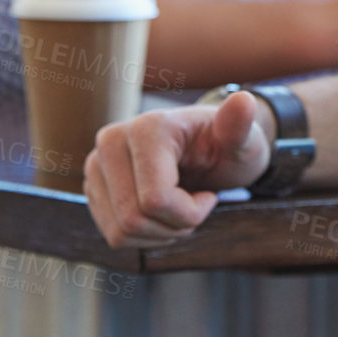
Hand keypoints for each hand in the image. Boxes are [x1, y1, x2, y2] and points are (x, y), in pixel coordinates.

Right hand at [84, 91, 273, 248]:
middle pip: (132, 220)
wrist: (211, 152)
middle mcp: (112, 141)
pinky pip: (113, 235)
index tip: (210, 196)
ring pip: (120, 232)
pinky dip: (144, 236)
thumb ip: (241, 125)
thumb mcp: (244, 140)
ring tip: (179, 207)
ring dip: (159, 233)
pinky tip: (161, 212)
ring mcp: (97, 164)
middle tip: (195, 205)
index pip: (154, 201)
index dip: (190, 213)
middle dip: (173, 226)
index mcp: (147, 127)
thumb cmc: (228, 147)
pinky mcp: (93, 186)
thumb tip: (244, 101)